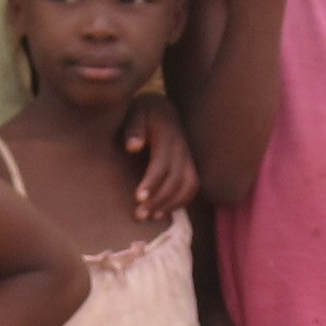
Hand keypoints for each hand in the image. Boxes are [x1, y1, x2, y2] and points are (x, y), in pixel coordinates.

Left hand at [122, 94, 197, 220]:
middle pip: (175, 179)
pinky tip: (163, 212)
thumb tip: (132, 146)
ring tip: (151, 216)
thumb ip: (133, 128)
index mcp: (167, 134)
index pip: (162, 163)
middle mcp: (182, 147)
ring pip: (188, 185)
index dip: (152, 182)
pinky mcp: (191, 165)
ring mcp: (189, 156)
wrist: (161, 108)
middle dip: (159, 199)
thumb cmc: (142, 113)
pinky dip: (180, 202)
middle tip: (139, 214)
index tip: (138, 198)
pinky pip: (192, 187)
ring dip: (170, 204)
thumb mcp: (135, 113)